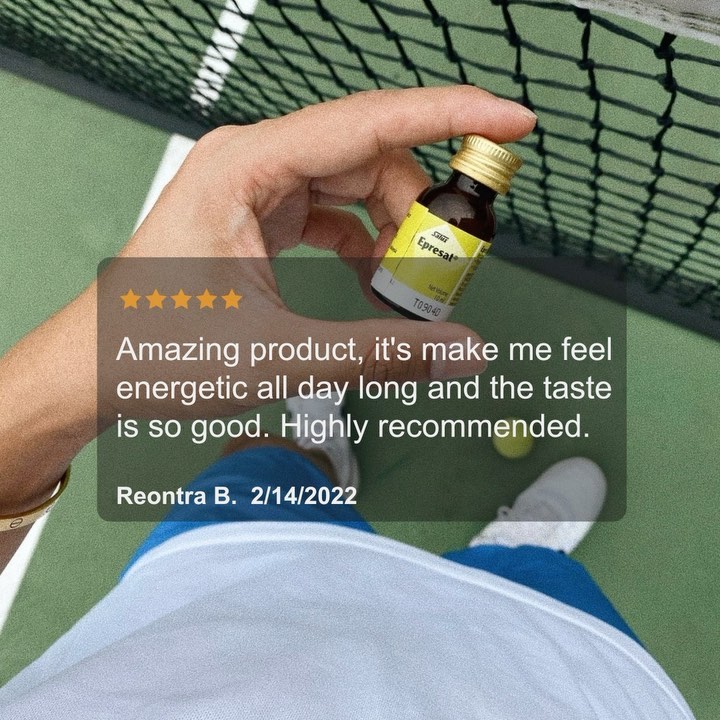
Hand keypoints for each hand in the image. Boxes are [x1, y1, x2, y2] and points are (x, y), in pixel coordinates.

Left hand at [0, 86, 534, 546]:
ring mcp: (255, 188)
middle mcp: (253, 163)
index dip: (450, 116)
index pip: (369, 121)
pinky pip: (334, 213)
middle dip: (423, 206)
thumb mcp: (279, 355)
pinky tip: (375, 281)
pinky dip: (365, 244)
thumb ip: (380, 352)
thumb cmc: (157, 349)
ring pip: (356, 185)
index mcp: (247, 169)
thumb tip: (461, 350)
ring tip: (411, 284)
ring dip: (395, 230)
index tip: (510, 121)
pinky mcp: (259, 216)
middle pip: (371, 157)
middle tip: (454, 261)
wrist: (96, 369)